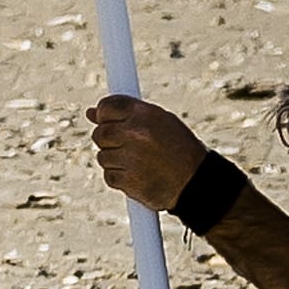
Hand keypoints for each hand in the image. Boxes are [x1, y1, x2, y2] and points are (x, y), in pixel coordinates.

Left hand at [86, 94, 209, 211]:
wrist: (196, 183)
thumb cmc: (180, 149)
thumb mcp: (161, 121)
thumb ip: (128, 114)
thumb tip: (91, 113)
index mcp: (146, 115)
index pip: (108, 106)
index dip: (104, 114)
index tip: (107, 120)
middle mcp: (136, 134)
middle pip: (100, 133)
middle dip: (107, 139)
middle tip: (125, 145)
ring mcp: (130, 159)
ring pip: (102, 156)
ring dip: (114, 160)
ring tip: (138, 162)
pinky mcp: (127, 181)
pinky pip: (109, 176)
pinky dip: (119, 177)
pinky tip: (137, 175)